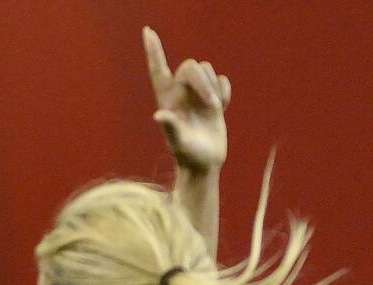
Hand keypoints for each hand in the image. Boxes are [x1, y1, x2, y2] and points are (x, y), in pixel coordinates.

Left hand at [142, 27, 230, 174]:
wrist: (205, 165)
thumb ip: (171, 127)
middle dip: (203, 82)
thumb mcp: (179, 144)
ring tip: (214, 111)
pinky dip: (224, 92)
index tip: (147, 31)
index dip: (153, 51)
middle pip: (191, 66)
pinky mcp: (213, 99)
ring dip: (213, 88)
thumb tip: (159, 116)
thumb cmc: (188, 157)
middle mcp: (180, 93)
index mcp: (167, 99)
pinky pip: (221, 80)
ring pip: (207, 70)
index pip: (158, 69)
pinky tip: (221, 110)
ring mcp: (196, 95)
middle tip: (212, 107)